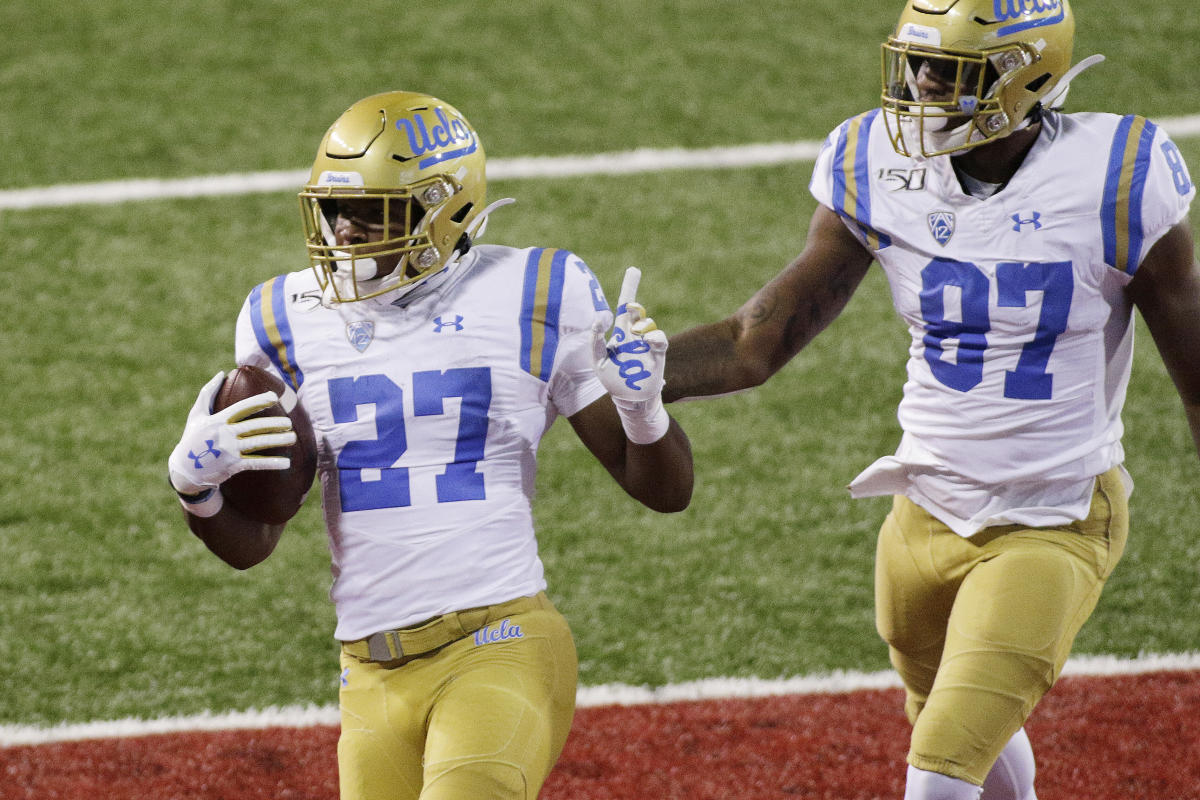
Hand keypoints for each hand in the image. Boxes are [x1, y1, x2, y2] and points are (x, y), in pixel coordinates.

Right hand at [167, 371, 296, 496]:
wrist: (185, 470)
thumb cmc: (192, 438)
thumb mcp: (196, 415)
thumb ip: (208, 393)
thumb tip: (222, 373)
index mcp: (217, 420)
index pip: (241, 408)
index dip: (258, 402)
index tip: (274, 397)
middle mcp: (224, 434)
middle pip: (253, 427)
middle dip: (273, 424)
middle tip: (289, 422)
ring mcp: (229, 450)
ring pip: (257, 443)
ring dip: (277, 440)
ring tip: (292, 437)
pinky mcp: (232, 466)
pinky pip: (255, 463)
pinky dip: (271, 463)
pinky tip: (286, 462)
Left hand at [592, 267, 669, 442]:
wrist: (631, 400)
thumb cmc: (613, 380)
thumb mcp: (599, 362)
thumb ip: (596, 341)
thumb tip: (598, 319)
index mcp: (621, 334)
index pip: (622, 308)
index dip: (629, 288)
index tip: (635, 269)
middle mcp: (634, 335)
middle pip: (634, 309)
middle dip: (631, 290)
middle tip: (630, 279)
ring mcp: (646, 345)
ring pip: (644, 324)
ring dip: (638, 323)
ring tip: (634, 330)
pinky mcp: (657, 356)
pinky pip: (659, 341)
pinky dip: (654, 336)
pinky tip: (648, 338)